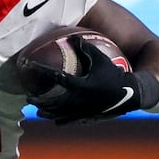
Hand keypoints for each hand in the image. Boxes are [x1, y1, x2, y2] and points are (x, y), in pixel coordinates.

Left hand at [31, 37, 158, 125]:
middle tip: (29, 96)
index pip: (55, 76)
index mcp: (80, 84)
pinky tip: (54, 118)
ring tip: (38, 109)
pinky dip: (59, 120)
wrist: (130, 95)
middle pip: (51, 102)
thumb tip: (71, 37)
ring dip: (46, 112)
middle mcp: (78, 100)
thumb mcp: (100, 58)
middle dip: (38, 100)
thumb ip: (85, 47)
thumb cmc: (115, 74)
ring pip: (58, 115)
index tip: (28, 66)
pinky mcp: (86, 119)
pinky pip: (69, 121)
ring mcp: (82, 112)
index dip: (40, 70)